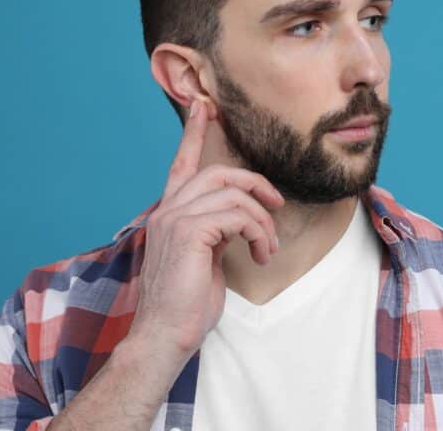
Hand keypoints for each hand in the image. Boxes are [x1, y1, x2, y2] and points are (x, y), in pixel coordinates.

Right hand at [126, 99, 284, 357]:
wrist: (166, 335)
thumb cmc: (187, 303)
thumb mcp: (204, 258)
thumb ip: (214, 230)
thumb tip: (240, 220)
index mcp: (169, 214)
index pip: (181, 164)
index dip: (193, 133)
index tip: (204, 107)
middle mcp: (167, 210)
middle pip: (219, 172)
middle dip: (255, 183)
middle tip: (276, 205)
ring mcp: (175, 218)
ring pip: (234, 194)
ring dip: (262, 222)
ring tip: (267, 249)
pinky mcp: (188, 232)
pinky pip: (238, 215)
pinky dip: (258, 233)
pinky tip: (260, 255)